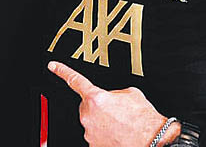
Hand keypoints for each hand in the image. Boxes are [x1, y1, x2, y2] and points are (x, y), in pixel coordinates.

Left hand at [48, 61, 179, 146]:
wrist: (153, 140)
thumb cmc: (143, 119)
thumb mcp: (130, 93)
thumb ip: (112, 92)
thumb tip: (109, 96)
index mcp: (96, 98)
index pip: (75, 80)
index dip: (62, 71)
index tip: (53, 66)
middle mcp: (89, 115)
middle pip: (87, 105)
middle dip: (99, 106)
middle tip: (116, 111)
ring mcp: (90, 132)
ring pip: (92, 121)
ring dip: (103, 121)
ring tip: (121, 124)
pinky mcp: (94, 145)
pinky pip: (96, 136)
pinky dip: (105, 134)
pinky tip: (118, 134)